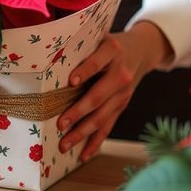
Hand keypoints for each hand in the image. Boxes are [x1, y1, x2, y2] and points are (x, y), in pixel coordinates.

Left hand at [57, 21, 173, 161]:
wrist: (140, 50)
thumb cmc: (109, 44)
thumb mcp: (100, 36)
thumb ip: (82, 46)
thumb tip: (50, 56)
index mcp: (112, 50)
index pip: (97, 62)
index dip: (85, 71)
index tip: (71, 81)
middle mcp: (121, 73)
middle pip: (99, 95)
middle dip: (79, 112)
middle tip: (60, 123)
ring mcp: (123, 92)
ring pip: (102, 116)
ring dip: (83, 132)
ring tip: (65, 144)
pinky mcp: (122, 105)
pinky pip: (109, 126)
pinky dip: (96, 141)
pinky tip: (84, 154)